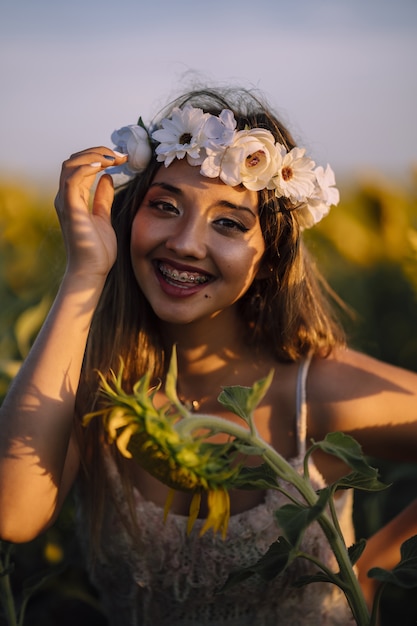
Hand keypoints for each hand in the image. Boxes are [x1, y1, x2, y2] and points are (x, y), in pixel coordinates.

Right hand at [54, 148, 127, 279]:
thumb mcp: (104, 217)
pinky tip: (103, 166)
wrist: (92, 271)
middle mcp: (66, 197)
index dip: (99, 156)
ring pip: (70, 165)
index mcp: (73, 198)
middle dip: (97, 152)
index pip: (80, 166)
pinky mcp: (71, 209)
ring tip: (113, 157)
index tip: (121, 158)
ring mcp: (66, 203)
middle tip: (120, 155)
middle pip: (73, 161)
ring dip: (93, 156)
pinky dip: (86, 168)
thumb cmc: (97, 250)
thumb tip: (107, 178)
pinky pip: (72, 180)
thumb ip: (103, 198)